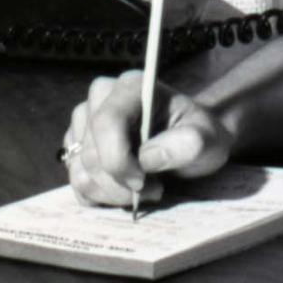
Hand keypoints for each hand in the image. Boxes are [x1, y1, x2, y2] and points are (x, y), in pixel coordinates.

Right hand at [61, 73, 236, 208]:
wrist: (191, 145)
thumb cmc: (199, 137)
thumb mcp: (208, 140)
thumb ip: (188, 144)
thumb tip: (147, 158)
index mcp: (133, 86)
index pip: (106, 122)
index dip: (118, 160)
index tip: (143, 182)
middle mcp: (101, 98)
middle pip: (91, 153)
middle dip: (121, 183)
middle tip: (154, 189)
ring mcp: (84, 122)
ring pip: (80, 171)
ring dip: (112, 192)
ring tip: (144, 189)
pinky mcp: (77, 146)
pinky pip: (75, 182)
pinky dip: (99, 196)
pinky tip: (124, 191)